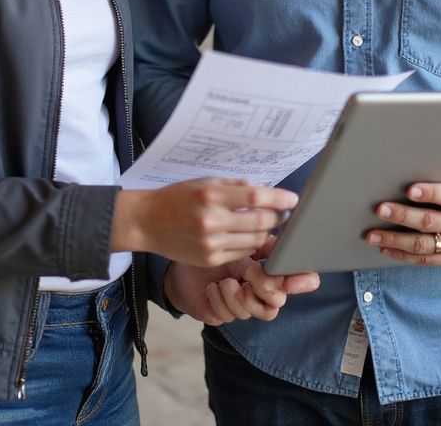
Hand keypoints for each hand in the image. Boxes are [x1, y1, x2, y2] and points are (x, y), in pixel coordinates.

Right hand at [111, 177, 298, 266]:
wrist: (147, 222)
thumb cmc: (177, 197)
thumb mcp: (204, 182)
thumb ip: (234, 186)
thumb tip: (263, 191)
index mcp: (212, 196)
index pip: (256, 198)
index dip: (279, 199)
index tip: (293, 199)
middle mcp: (212, 220)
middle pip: (260, 221)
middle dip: (277, 217)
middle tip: (283, 212)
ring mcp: (211, 243)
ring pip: (254, 240)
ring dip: (266, 232)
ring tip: (268, 223)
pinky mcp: (209, 259)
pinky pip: (241, 252)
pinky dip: (250, 244)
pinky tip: (250, 236)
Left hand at [164, 241, 320, 325]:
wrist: (180, 255)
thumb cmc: (212, 239)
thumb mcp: (236, 230)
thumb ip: (259, 227)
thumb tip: (281, 213)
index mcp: (267, 266)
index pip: (298, 279)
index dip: (302, 281)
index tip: (292, 278)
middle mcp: (258, 287)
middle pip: (279, 300)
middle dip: (268, 288)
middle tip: (251, 271)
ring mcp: (240, 302)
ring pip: (256, 312)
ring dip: (242, 297)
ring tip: (226, 280)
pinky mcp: (220, 313)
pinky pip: (229, 316)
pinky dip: (221, 300)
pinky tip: (212, 287)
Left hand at [364, 174, 440, 266]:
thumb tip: (416, 161)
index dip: (429, 193)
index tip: (409, 190)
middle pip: (431, 222)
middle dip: (402, 216)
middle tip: (380, 209)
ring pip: (424, 245)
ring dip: (395, 240)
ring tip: (372, 234)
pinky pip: (426, 260)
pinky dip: (403, 255)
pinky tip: (386, 248)